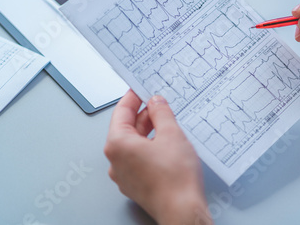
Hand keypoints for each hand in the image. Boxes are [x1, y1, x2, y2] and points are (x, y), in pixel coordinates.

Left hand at [104, 91, 212, 224]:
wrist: (183, 210)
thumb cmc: (175, 178)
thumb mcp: (171, 134)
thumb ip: (161, 113)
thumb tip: (156, 102)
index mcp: (118, 144)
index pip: (121, 112)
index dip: (133, 97)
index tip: (141, 89)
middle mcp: (116, 160)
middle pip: (127, 128)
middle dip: (144, 115)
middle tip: (160, 104)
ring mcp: (124, 175)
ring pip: (134, 144)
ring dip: (149, 131)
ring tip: (168, 123)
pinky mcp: (135, 184)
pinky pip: (139, 159)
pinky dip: (150, 147)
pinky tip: (166, 144)